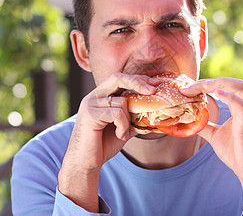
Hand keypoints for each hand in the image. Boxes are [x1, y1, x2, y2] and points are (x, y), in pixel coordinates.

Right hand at [58, 73, 158, 211]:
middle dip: (137, 82)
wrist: (85, 163)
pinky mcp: (90, 114)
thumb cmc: (103, 145)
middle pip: (117, 78)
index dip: (137, 79)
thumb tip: (156, 114)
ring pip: (121, 101)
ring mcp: (90, 104)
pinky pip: (117, 113)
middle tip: (153, 90)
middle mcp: (93, 96)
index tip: (154, 84)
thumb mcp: (124, 128)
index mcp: (100, 96)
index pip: (119, 78)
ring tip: (123, 133)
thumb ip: (135, 118)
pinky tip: (119, 135)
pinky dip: (123, 126)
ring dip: (128, 120)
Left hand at [180, 77, 242, 214]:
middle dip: (209, 81)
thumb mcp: (215, 136)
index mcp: (240, 107)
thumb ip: (204, 125)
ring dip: (218, 83)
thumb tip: (188, 120)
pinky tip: (216, 93)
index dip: (204, 85)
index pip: (223, 86)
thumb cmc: (238, 154)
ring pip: (240, 87)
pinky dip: (229, 96)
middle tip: (188, 87)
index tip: (186, 89)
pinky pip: (241, 105)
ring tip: (200, 87)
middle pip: (231, 82)